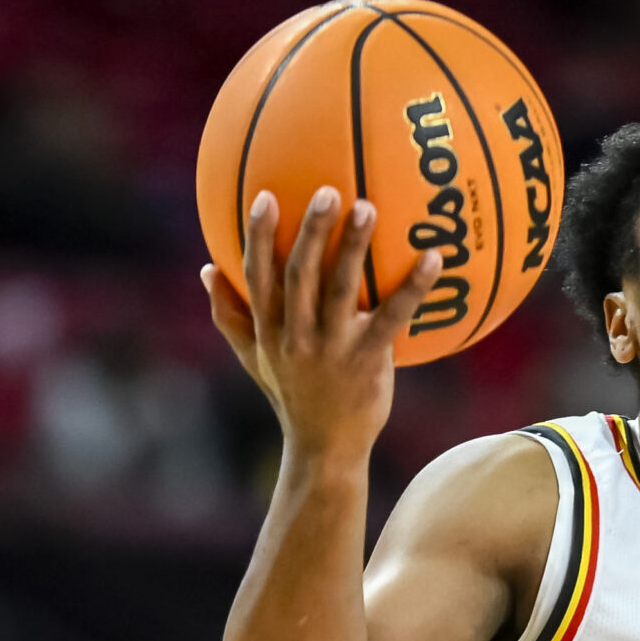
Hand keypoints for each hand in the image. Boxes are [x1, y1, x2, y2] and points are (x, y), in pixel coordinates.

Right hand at [203, 187, 444, 467]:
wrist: (324, 450)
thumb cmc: (293, 397)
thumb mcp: (255, 359)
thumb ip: (230, 316)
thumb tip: (206, 270)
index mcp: (269, 330)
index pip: (257, 276)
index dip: (258, 237)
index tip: (265, 196)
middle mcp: (295, 336)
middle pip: (298, 275)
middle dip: (309, 231)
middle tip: (328, 191)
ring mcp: (331, 349)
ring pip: (338, 290)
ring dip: (353, 247)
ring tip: (369, 207)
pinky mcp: (367, 361)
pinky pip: (391, 319)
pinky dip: (412, 288)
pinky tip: (433, 259)